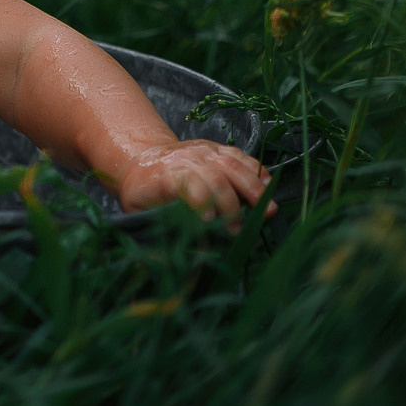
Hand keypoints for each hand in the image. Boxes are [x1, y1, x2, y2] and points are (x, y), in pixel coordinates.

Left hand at [114, 139, 274, 228]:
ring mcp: (203, 151)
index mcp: (164, 174)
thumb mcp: (136, 210)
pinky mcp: (216, 149)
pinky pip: (240, 157)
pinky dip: (256, 171)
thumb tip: (172, 256)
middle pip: (214, 175)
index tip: (208, 221)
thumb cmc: (142, 190)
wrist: (142, 158)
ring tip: (269, 210)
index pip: (185, 182)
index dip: (198, 199)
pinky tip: (268, 187)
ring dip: (252, 188)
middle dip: (229, 203)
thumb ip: (153, 229)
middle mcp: (186, 159)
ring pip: (231, 165)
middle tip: (238, 230)